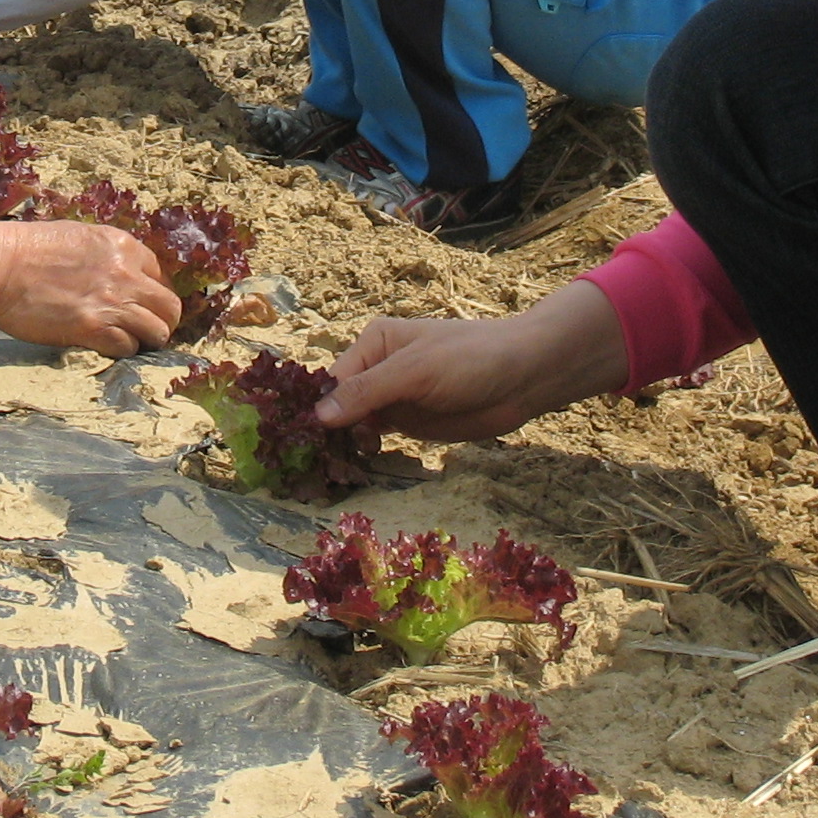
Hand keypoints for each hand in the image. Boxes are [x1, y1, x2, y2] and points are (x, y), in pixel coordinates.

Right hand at [0, 218, 182, 356]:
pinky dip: (121, 351)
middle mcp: (125, 272)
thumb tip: (119, 275)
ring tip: (129, 342)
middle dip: (161, 320)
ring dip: (146, 340)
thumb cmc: (25, 249)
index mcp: (121, 244)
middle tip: (146, 330)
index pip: (159, 274)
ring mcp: (111, 302)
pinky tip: (105, 346)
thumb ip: (105, 256)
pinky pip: (128, 348)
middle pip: (169, 306)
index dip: (151, 293)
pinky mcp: (93, 329)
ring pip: (157, 331)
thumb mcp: (78, 237)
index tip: (139, 304)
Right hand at [314, 283, 629, 441]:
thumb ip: (367, 393)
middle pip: (337, 405)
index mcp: (373, 344)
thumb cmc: (470, 359)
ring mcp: (393, 399)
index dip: (312, 410)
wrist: (525, 377)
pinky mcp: (410, 423)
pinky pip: (376, 439)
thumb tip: (317, 416)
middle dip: (323, 432)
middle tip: (304, 467)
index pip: (330, 380)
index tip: (292, 442)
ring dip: (341, 446)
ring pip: (354, 426)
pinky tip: (350, 470)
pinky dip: (363, 453)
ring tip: (324, 473)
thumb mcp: (415, 372)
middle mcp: (376, 370)